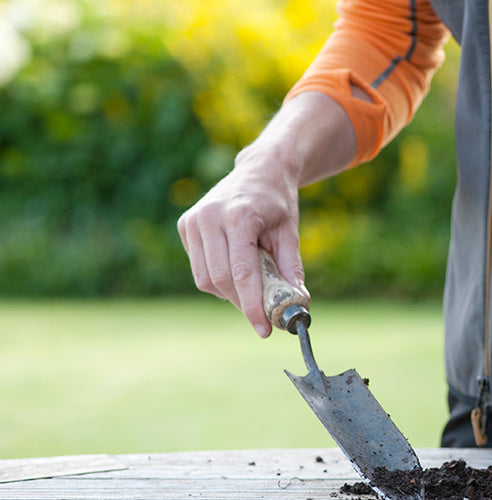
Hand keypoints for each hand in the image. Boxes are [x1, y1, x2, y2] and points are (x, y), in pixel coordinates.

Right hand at [177, 152, 304, 338]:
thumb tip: (297, 303)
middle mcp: (210, 217)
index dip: (252, 305)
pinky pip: (199, 268)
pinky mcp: (185, 225)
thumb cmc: (277, 202)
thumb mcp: (290, 232)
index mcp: (239, 217)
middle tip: (263, 314)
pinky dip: (218, 278)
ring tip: (252, 284)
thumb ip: (290, 267)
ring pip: (205, 279)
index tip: (264, 329)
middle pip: (220, 280)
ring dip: (230, 293)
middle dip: (243, 302)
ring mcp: (193, 220)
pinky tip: (236, 268)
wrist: (259, 170)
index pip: (242, 273)